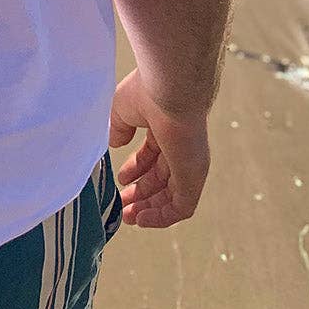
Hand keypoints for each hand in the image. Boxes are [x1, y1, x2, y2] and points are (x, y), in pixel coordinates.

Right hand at [110, 68, 209, 227]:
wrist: (170, 88)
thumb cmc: (146, 91)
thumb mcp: (122, 109)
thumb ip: (118, 127)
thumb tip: (115, 143)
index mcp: (166, 128)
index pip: (154, 156)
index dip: (136, 170)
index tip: (121, 180)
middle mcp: (181, 148)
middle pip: (163, 179)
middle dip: (141, 194)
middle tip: (123, 205)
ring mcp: (189, 164)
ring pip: (172, 197)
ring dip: (150, 209)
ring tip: (129, 217)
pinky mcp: (193, 177)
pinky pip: (181, 207)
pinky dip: (162, 217)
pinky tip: (142, 219)